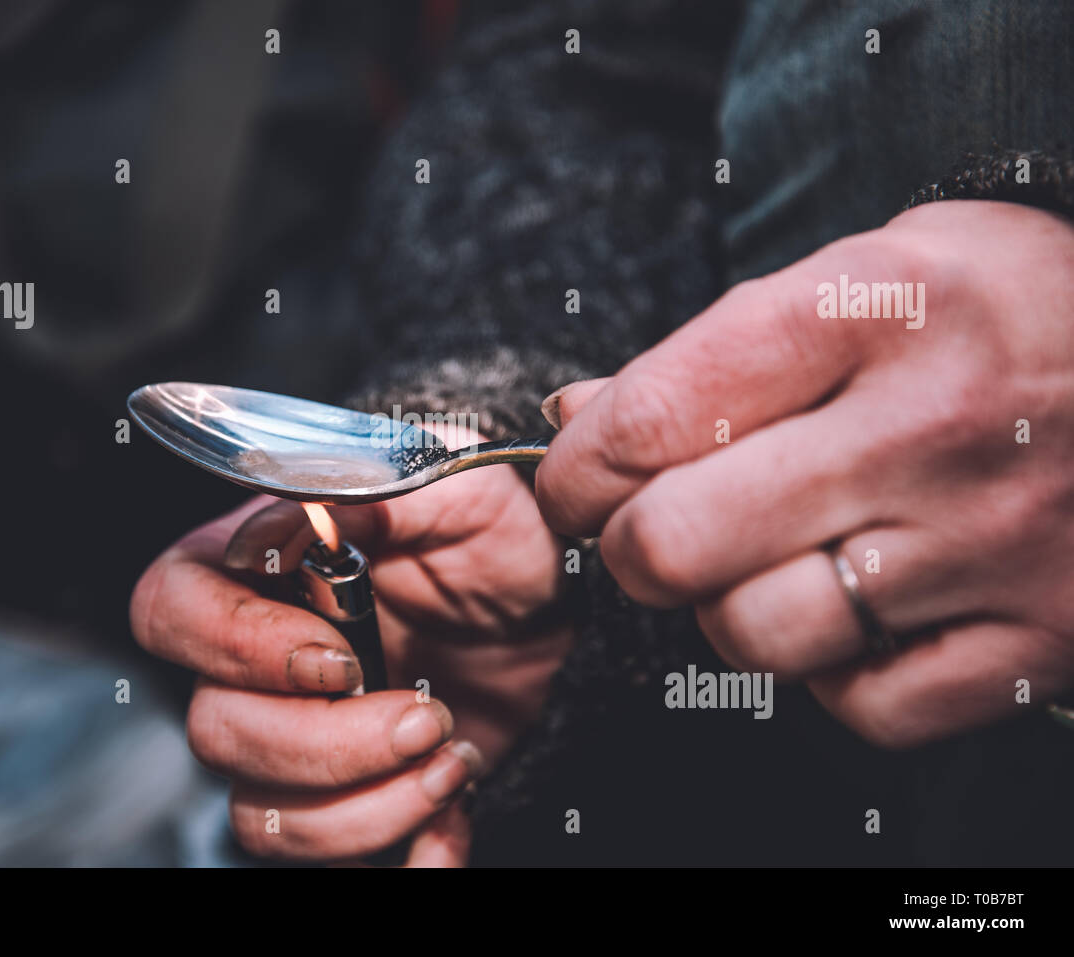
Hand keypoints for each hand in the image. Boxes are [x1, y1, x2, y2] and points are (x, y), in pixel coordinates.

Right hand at [131, 427, 571, 863]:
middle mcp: (257, 661)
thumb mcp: (456, 491)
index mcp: (260, 567)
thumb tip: (304, 510)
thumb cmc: (497, 536)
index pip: (172, 609)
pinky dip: (399, 857)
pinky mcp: (344, 797)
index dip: (240, 647)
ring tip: (450, 762)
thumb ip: (375, 488)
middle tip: (423, 716)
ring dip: (366, 808)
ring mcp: (294, 737)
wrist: (556, 615)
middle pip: (215, 729)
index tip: (341, 660)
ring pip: (261, 814)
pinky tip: (454, 820)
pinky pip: (323, 859)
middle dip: (328, 744)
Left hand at [538, 200, 1073, 747]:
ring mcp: (992, 542)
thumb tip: (572, 418)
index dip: (574, 469)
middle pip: (677, 541)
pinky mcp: (1041, 636)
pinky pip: (863, 705)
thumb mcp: (855, 277)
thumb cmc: (988, 314)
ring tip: (768, 565)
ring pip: (757, 635)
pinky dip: (832, 673)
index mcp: (874, 308)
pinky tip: (857, 612)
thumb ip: (708, 352)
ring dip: (728, 611)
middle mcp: (933, 427)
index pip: (651, 418)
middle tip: (654, 531)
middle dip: (632, 547)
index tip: (573, 484)